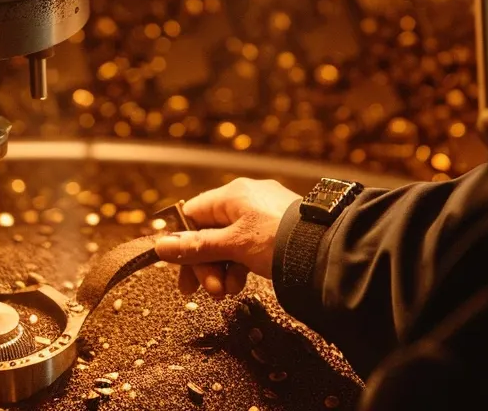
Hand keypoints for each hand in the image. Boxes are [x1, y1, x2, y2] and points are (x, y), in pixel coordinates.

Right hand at [154, 178, 299, 299]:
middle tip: (206, 291)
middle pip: (209, 232)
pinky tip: (240, 285)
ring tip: (226, 292)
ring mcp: (263, 215)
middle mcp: (246, 199)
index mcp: (233, 194)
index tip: (180, 268)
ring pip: (228, 244)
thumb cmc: (277, 240)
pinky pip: (246, 248)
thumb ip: (196, 247)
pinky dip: (239, 267)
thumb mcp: (233, 245)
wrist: (325, 250)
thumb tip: (161, 246)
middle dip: (205, 265)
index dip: (183, 242)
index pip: (193, 214)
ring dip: (221, 270)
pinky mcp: (276, 230)